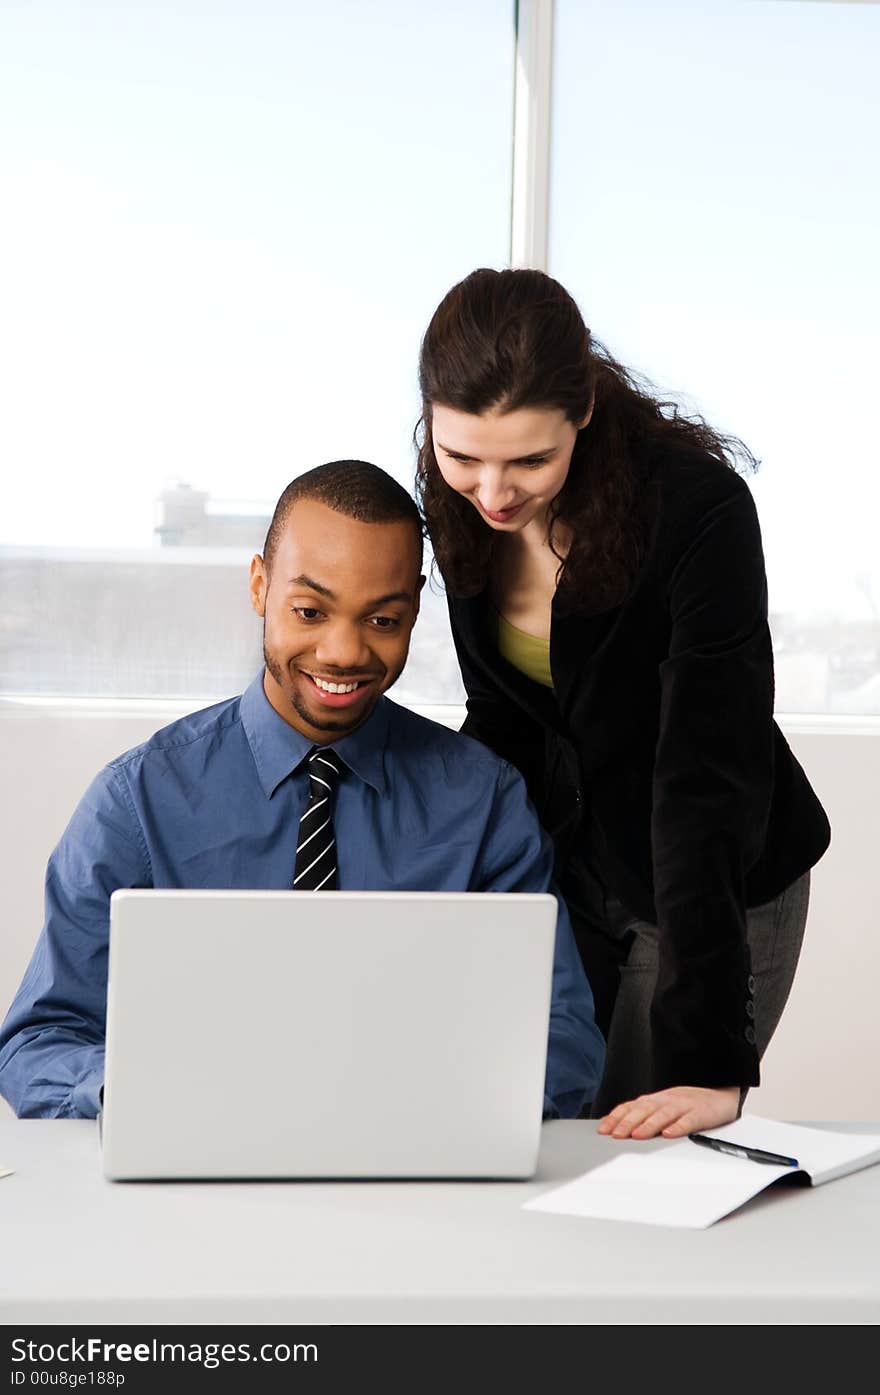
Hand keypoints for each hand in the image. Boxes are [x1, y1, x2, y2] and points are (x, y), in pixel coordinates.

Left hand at [597, 1085, 740, 1139]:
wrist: (721, 1096)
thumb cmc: (689, 1105)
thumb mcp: (663, 1106)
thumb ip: (642, 1114)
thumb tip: (616, 1125)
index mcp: (656, 1099)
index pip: (632, 1106)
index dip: (617, 1117)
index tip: (603, 1130)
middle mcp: (667, 1100)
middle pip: (644, 1109)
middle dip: (628, 1122)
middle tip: (616, 1135)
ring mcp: (683, 1106)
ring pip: (663, 1114)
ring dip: (649, 1124)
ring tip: (637, 1135)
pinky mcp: (700, 1114)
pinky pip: (688, 1120)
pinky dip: (678, 1127)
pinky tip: (669, 1134)